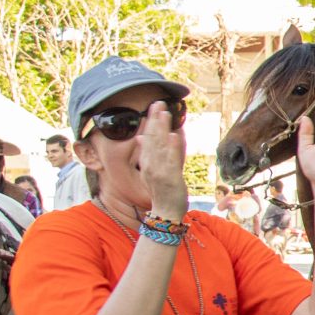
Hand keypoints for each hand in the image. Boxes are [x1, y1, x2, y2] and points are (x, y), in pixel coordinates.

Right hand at [139, 101, 187, 218]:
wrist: (166, 211)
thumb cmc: (162, 190)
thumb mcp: (152, 170)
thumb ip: (148, 153)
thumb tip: (139, 138)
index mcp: (147, 161)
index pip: (147, 138)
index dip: (150, 122)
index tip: (154, 107)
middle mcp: (150, 164)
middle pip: (152, 138)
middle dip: (155, 120)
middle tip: (158, 102)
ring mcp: (159, 171)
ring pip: (160, 146)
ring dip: (162, 128)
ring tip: (165, 113)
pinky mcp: (170, 178)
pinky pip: (171, 160)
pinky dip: (172, 147)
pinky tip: (174, 134)